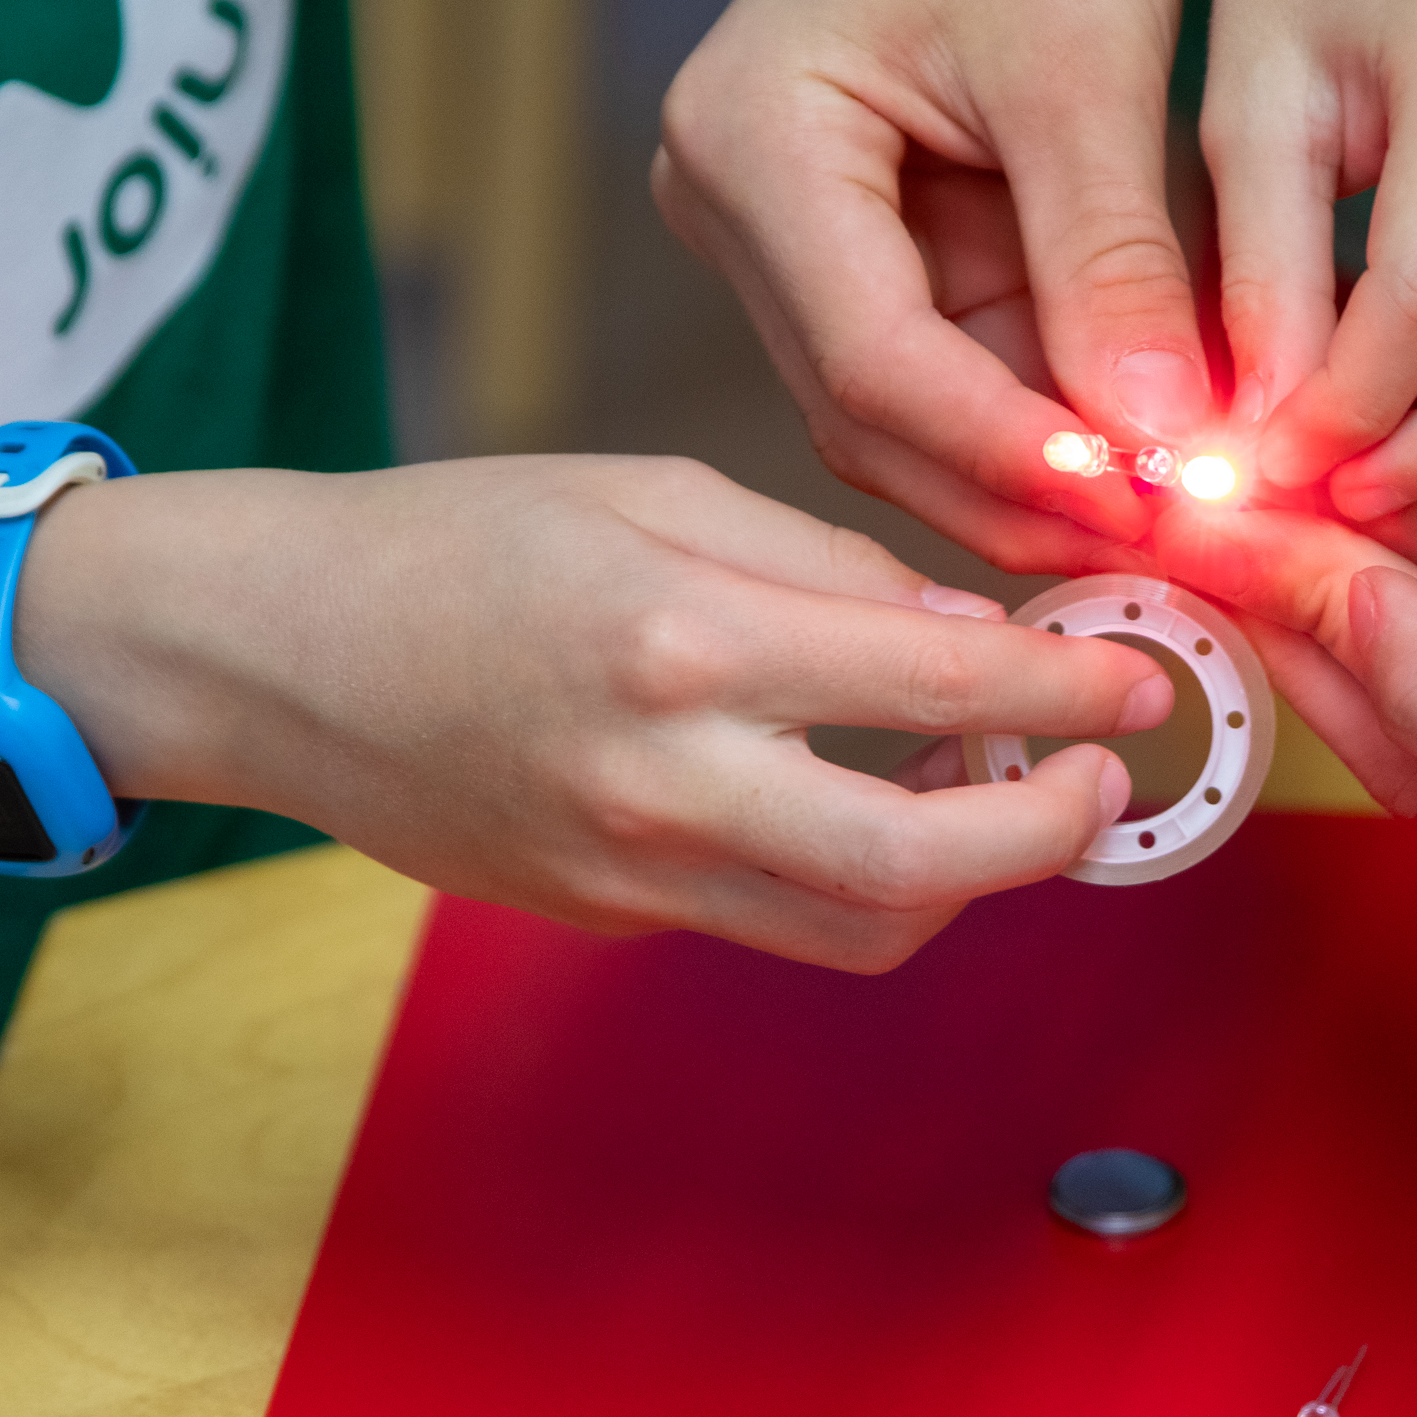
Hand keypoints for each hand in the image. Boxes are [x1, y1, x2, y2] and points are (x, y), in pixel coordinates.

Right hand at [15, 456, 1172, 971]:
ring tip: (1000, 782)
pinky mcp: (610, 911)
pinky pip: (777, 917)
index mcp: (683, 637)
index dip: (1067, 689)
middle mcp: (664, 776)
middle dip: (1048, 834)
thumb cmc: (460, 538)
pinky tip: (881, 794)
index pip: (933, 685)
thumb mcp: (655, 488)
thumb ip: (824, 564)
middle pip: (916, 867)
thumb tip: (968, 634)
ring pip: (859, 928)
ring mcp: (632, 867)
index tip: (1140, 676)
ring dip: (966, 874)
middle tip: (1102, 777)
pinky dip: (863, 875)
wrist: (276, 651)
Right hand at [658, 0, 1209, 574]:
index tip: (1164, 514)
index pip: (878, 363)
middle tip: (1202, 555)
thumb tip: (1167, 461)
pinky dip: (1065, 406)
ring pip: (926, 411)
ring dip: (1063, 462)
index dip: (1024, 453)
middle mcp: (735, 203)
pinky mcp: (862, 239)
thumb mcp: (1090, 69)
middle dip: (1047, 488)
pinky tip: (1172, 444)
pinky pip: (964, 362)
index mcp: (752, 142)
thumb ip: (1115, 268)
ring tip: (1208, 515)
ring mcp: (789, 230)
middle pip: (884, 414)